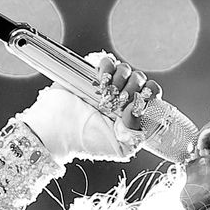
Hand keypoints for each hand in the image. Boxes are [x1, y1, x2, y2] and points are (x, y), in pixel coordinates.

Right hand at [14, 52, 158, 163]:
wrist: (58, 131)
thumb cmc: (86, 142)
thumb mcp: (119, 147)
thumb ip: (137, 134)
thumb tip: (139, 111)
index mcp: (132, 113)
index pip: (152, 95)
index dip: (149, 96)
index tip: (136, 105)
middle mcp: (122, 98)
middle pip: (141, 79)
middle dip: (133, 89)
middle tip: (119, 102)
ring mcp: (108, 85)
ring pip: (126, 69)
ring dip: (120, 80)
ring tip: (107, 94)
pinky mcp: (93, 74)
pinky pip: (108, 62)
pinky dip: (107, 68)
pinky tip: (101, 81)